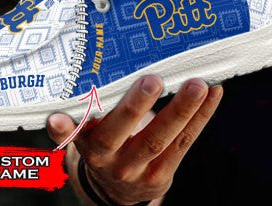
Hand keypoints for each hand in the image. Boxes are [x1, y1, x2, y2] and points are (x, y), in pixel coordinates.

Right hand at [47, 75, 222, 204]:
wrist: (116, 192)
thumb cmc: (102, 145)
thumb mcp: (84, 135)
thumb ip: (77, 121)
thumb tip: (57, 111)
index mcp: (89, 144)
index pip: (78, 133)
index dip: (67, 129)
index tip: (58, 117)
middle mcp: (111, 159)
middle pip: (122, 132)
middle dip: (138, 106)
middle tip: (153, 79)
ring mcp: (140, 168)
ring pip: (163, 139)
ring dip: (183, 110)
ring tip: (198, 84)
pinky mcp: (163, 174)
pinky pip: (185, 143)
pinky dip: (201, 117)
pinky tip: (214, 93)